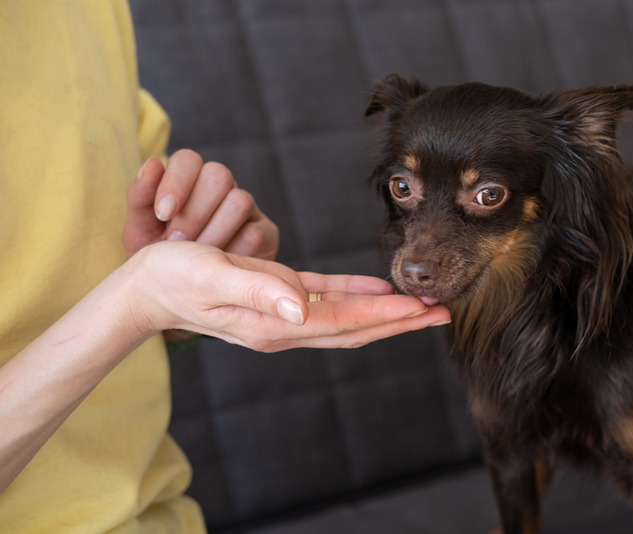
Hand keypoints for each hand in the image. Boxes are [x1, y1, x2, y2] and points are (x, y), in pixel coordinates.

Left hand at [123, 150, 278, 259]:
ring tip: (196, 257)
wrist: (183, 293)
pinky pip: (255, 233)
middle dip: (194, 211)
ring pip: (239, 202)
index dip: (176, 181)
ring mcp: (248, 210)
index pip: (189, 160)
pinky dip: (233, 252)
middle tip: (177, 241)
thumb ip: (140, 198)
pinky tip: (218, 267)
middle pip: (218, 175)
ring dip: (213, 233)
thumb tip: (152, 163)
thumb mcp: (141, 231)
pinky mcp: (266, 233)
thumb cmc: (160, 258)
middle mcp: (223, 189)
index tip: (163, 213)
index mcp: (191, 180)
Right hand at [128, 241, 450, 351]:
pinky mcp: (278, 296)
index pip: (343, 323)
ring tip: (422, 305)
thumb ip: (256, 291)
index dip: (384, 317)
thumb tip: (301, 308)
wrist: (146, 287)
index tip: (421, 310)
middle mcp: (284, 325)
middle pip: (355, 329)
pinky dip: (355, 296)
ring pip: (347, 318)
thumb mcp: (209, 278)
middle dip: (400, 322)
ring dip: (385, 312)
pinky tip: (376, 291)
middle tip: (442, 313)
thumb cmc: (172, 279)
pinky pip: (326, 299)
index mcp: (273, 324)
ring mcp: (283, 315)